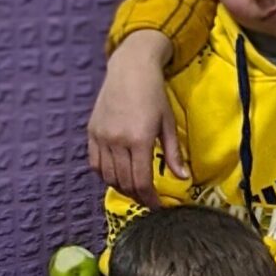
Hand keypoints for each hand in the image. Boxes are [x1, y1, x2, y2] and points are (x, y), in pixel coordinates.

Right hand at [87, 32, 187, 201]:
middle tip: (148, 200)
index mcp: (139, 139)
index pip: (142, 181)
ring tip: (134, 189)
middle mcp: (117, 140)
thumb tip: (183, 178)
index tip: (157, 207)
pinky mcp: (92, 132)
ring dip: (121, 188)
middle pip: (124, 182)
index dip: (150, 199)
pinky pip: (95, 164)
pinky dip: (105, 175)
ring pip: (108, 176)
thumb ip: (172, 154)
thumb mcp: (168, 124)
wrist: (130, 68)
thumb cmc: (154, 94)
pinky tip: (116, 175)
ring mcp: (102, 136)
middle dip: (138, 197)